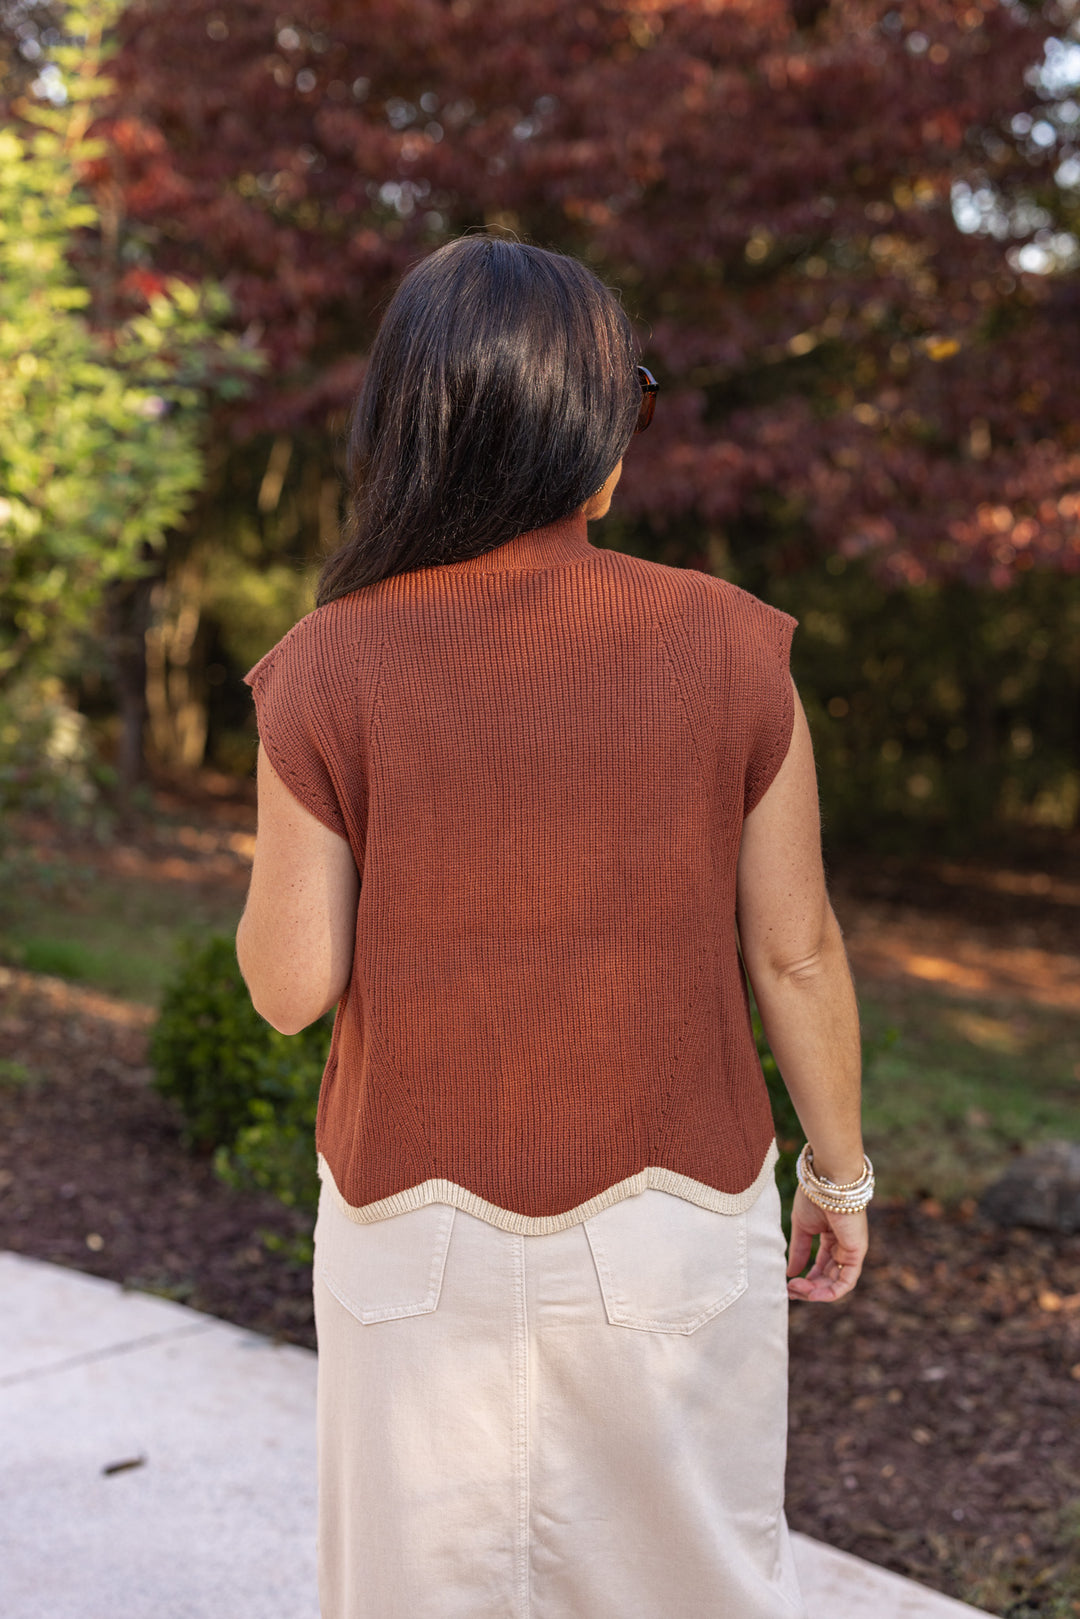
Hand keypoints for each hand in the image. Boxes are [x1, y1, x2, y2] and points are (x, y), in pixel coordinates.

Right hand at [786, 1187, 867, 1302]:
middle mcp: (843, 1246)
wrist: (828, 1181)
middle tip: (790, 1289)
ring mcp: (851, 1250)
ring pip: (837, 1283)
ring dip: (817, 1292)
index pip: (821, 1266)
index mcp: (831, 1238)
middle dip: (809, 1288)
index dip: (806, 1279)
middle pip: (828, 1278)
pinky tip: (814, 1294)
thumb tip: (790, 1274)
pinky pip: (847, 1281)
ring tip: (797, 1290)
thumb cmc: (815, 1196)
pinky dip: (832, 1292)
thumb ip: (799, 1251)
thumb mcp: (802, 1227)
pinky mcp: (857, 1252)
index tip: (788, 1285)